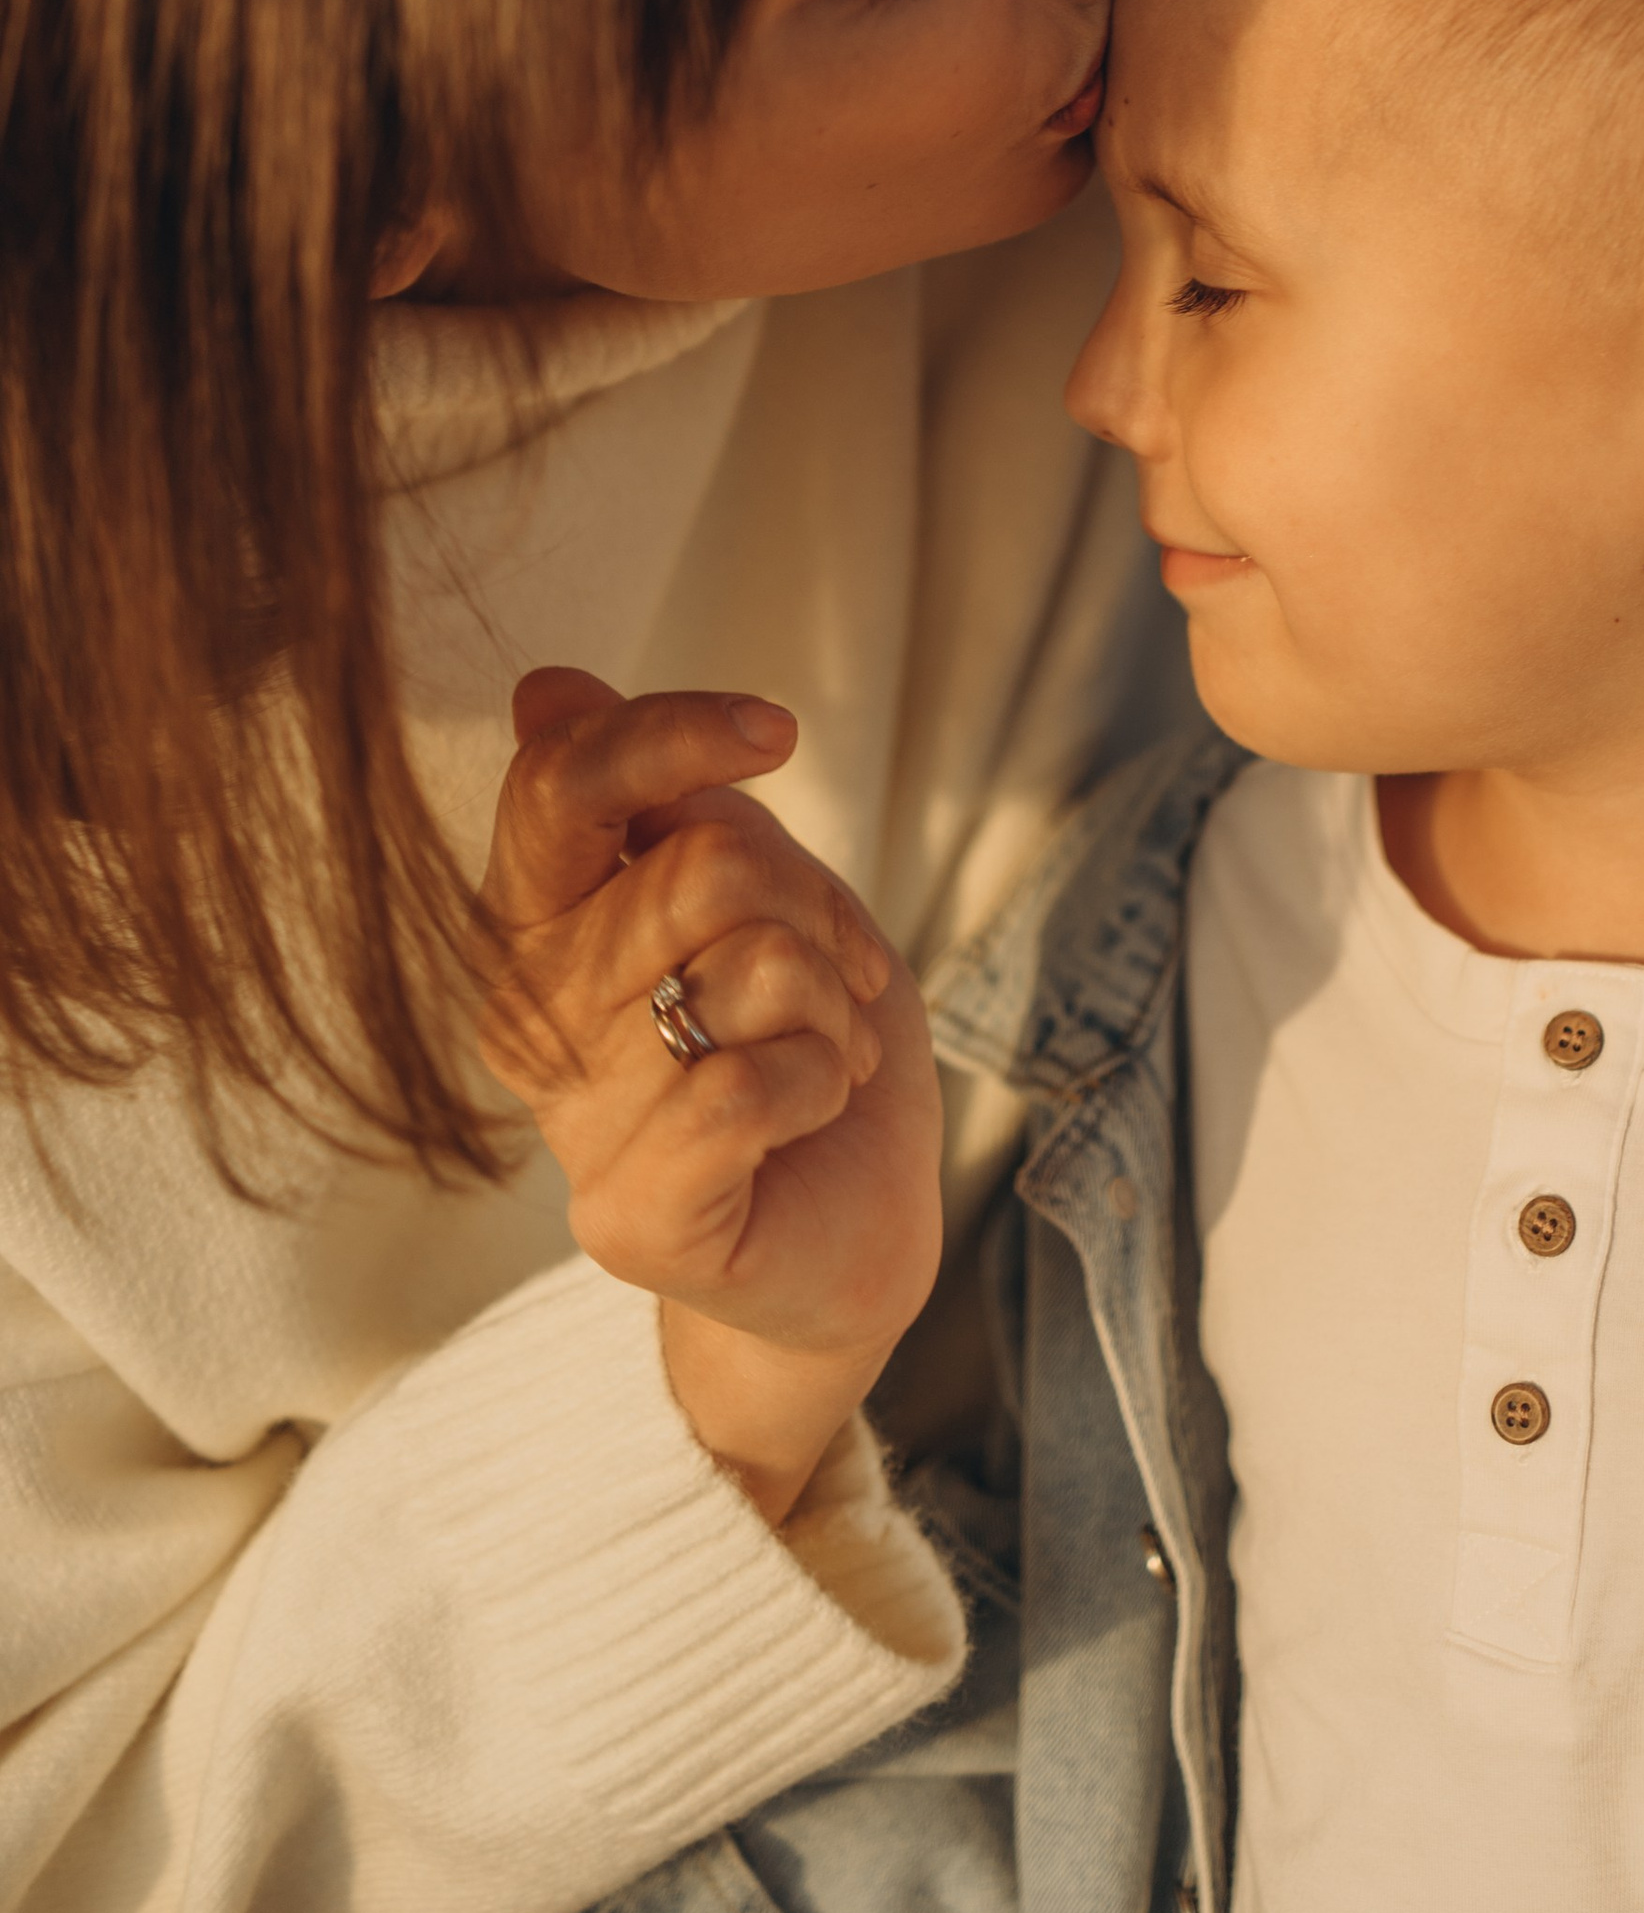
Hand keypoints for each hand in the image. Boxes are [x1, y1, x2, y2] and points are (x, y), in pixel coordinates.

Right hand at [477, 668, 943, 1516]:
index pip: (560, 782)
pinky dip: (824, 1079)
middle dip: (810, 908)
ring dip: (830, 1001)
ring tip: (814, 1052)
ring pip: (754, 964)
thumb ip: (661, 791)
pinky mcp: (631, 1217)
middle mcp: (526, 1015)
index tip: (776, 730)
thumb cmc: (795, 1036)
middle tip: (824, 980)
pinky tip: (806, 1113)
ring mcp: (573, 1121)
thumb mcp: (753, 882)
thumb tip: (545, 687)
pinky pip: (757, 1083)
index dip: (673, 731)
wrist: (849, 1226)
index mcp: (538, 919)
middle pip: (708, 862)